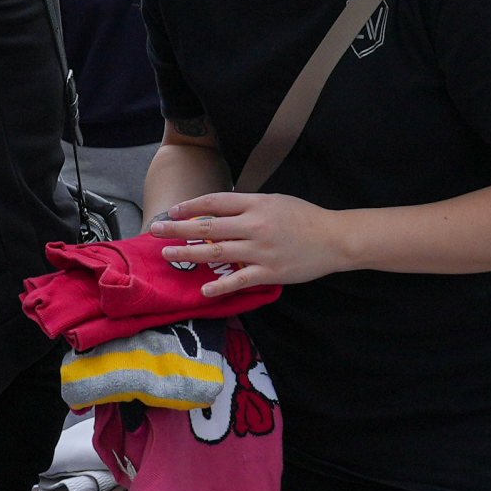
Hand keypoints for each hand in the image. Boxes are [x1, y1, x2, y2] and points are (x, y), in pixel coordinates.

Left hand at [150, 190, 354, 297]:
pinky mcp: (269, 272)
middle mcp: (255, 226)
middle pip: (209, 226)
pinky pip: (239, 280)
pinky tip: (203, 289)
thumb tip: (218, 209)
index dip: (191, 206)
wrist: (335, 239)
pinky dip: (220, 286)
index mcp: (256, 205)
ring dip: (189, 253)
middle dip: (178, 229)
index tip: (172, 210)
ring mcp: (261, 251)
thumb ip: (248, 205)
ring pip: (217, 252)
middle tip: (156, 230)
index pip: (216, 202)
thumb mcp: (275, 201)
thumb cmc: (304, 218)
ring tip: (168, 254)